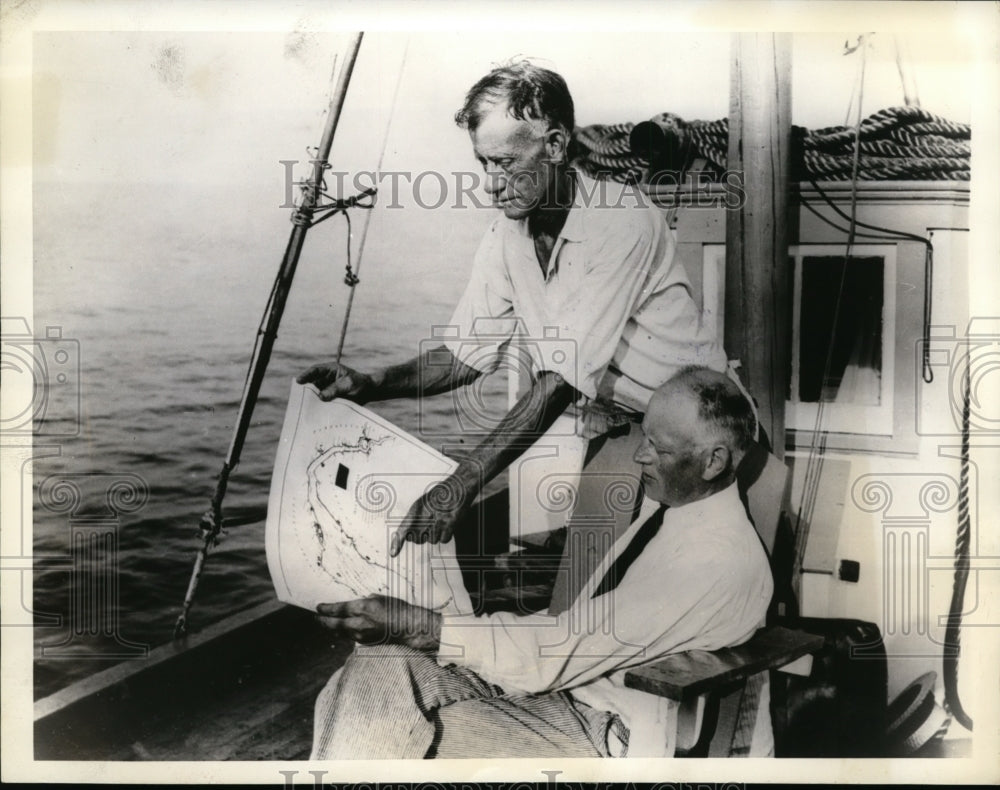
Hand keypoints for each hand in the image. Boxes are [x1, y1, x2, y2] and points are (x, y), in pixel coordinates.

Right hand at [297, 361, 377, 402]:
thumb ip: (335, 389)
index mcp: (330, 370)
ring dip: (311, 400)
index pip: (315, 370)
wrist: (369, 392)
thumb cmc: (360, 383)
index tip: (299, 381)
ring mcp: (327, 389)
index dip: (306, 375)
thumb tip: (321, 397)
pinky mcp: (330, 399)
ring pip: (315, 394)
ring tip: (305, 407)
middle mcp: (326, 379)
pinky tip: (315, 412)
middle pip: (312, 383)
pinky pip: (321, 402)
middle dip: (306, 390)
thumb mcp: (348, 384)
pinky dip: (318, 407)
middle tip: (299, 398)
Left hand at [316, 595, 440, 649]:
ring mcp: (360, 635)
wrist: (407, 627)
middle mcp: (358, 623)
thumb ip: (364, 601)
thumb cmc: (396, 609)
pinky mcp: (365, 643)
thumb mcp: (378, 598)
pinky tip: (344, 630)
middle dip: (323, 621)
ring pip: (340, 633)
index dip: (325, 609)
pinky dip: (345, 633)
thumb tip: (356, 604)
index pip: (337, 609)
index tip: (318, 608)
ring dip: (332, 629)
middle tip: (316, 618)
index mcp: (361, 608)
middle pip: (333, 624)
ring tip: (326, 624)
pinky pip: (350, 637)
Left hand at [389, 473, 476, 556]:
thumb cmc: (439, 496)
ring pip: (432, 540)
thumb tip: (409, 534)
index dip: (396, 543)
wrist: (457, 489)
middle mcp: (424, 517)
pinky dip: (446, 535)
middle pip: (417, 539)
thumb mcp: (422, 503)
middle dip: (422, 536)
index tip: (392, 554)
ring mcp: (436, 522)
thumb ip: (414, 518)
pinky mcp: (448, 525)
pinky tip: (448, 524)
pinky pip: (443, 540)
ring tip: (441, 520)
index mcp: (415, 510)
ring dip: (436, 534)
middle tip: (430, 524)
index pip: (403, 529)